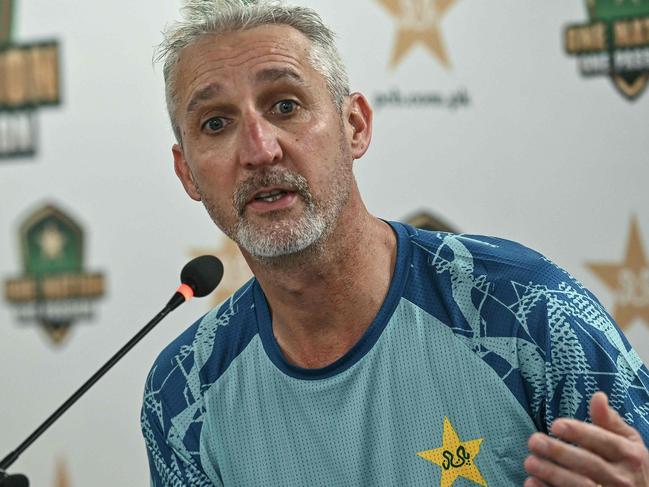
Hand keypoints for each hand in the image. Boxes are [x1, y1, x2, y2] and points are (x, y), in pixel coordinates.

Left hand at [524, 391, 648, 485]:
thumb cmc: (630, 464)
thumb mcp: (628, 441)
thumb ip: (610, 421)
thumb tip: (598, 396)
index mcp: (629, 455)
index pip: (605, 442)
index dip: (580, 433)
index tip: (555, 425)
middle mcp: (622, 478)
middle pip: (589, 464)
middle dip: (560, 452)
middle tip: (534, 441)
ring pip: (580, 486)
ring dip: (552, 474)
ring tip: (530, 461)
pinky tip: (532, 482)